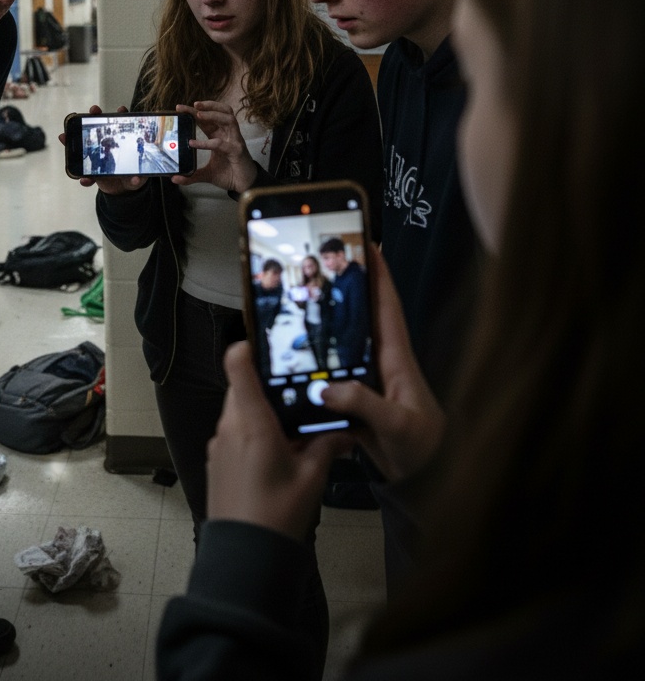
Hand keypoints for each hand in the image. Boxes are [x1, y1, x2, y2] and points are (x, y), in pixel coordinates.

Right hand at [57, 105, 148, 193]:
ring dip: (74, 138)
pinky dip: (82, 176)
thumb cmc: (132, 177)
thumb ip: (137, 179)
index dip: (121, 115)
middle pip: (101, 127)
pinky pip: (84, 171)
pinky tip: (83, 179)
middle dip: (95, 116)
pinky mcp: (92, 171)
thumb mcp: (138, 178)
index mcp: (122, 143)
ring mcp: (98, 156)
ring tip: (64, 136)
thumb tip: (135, 179)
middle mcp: (108, 145)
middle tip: (94, 109)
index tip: (120, 110)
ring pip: (85, 144)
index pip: (122, 125)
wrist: (122, 190)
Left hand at [174, 101, 257, 191]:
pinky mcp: (237, 151)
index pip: (207, 120)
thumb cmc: (228, 175)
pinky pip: (222, 143)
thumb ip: (191, 176)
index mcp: (219, 136)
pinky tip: (194, 143)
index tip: (180, 108)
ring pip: (228, 119)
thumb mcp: (206, 174)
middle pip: (220, 113)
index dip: (195, 112)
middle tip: (192, 105)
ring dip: (214, 115)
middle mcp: (228, 135)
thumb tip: (174, 178)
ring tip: (199, 115)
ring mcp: (234, 141)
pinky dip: (208, 142)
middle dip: (207, 106)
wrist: (244, 187)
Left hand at [206, 341, 351, 541]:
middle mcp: (229, 426)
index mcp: (251, 422)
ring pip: (237, 409)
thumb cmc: (278, 512)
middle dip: (266, 383)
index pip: (237, 366)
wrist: (244, 555)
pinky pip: (233, 431)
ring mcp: (219, 443)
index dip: (248, 347)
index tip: (268, 343)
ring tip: (291, 418)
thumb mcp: (311, 478)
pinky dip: (251, 429)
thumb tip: (347, 429)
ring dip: (259, 408)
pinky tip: (276, 446)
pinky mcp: (217, 460)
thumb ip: (327, 446)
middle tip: (295, 386)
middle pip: (241, 386)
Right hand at [320, 246, 444, 482]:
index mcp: (397, 358)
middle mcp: (382, 361)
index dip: (379, 274)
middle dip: (348, 286)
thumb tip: (327, 388)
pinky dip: (317, 359)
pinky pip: (333, 371)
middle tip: (324, 259)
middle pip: (362, 315)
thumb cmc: (426, 449)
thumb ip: (366, 405)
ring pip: (345, 340)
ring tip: (302, 297)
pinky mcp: (356, 398)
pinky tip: (295, 353)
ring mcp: (368, 379)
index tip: (366, 243)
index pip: (387, 306)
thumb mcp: (398, 426)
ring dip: (327, 320)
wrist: (428, 481)